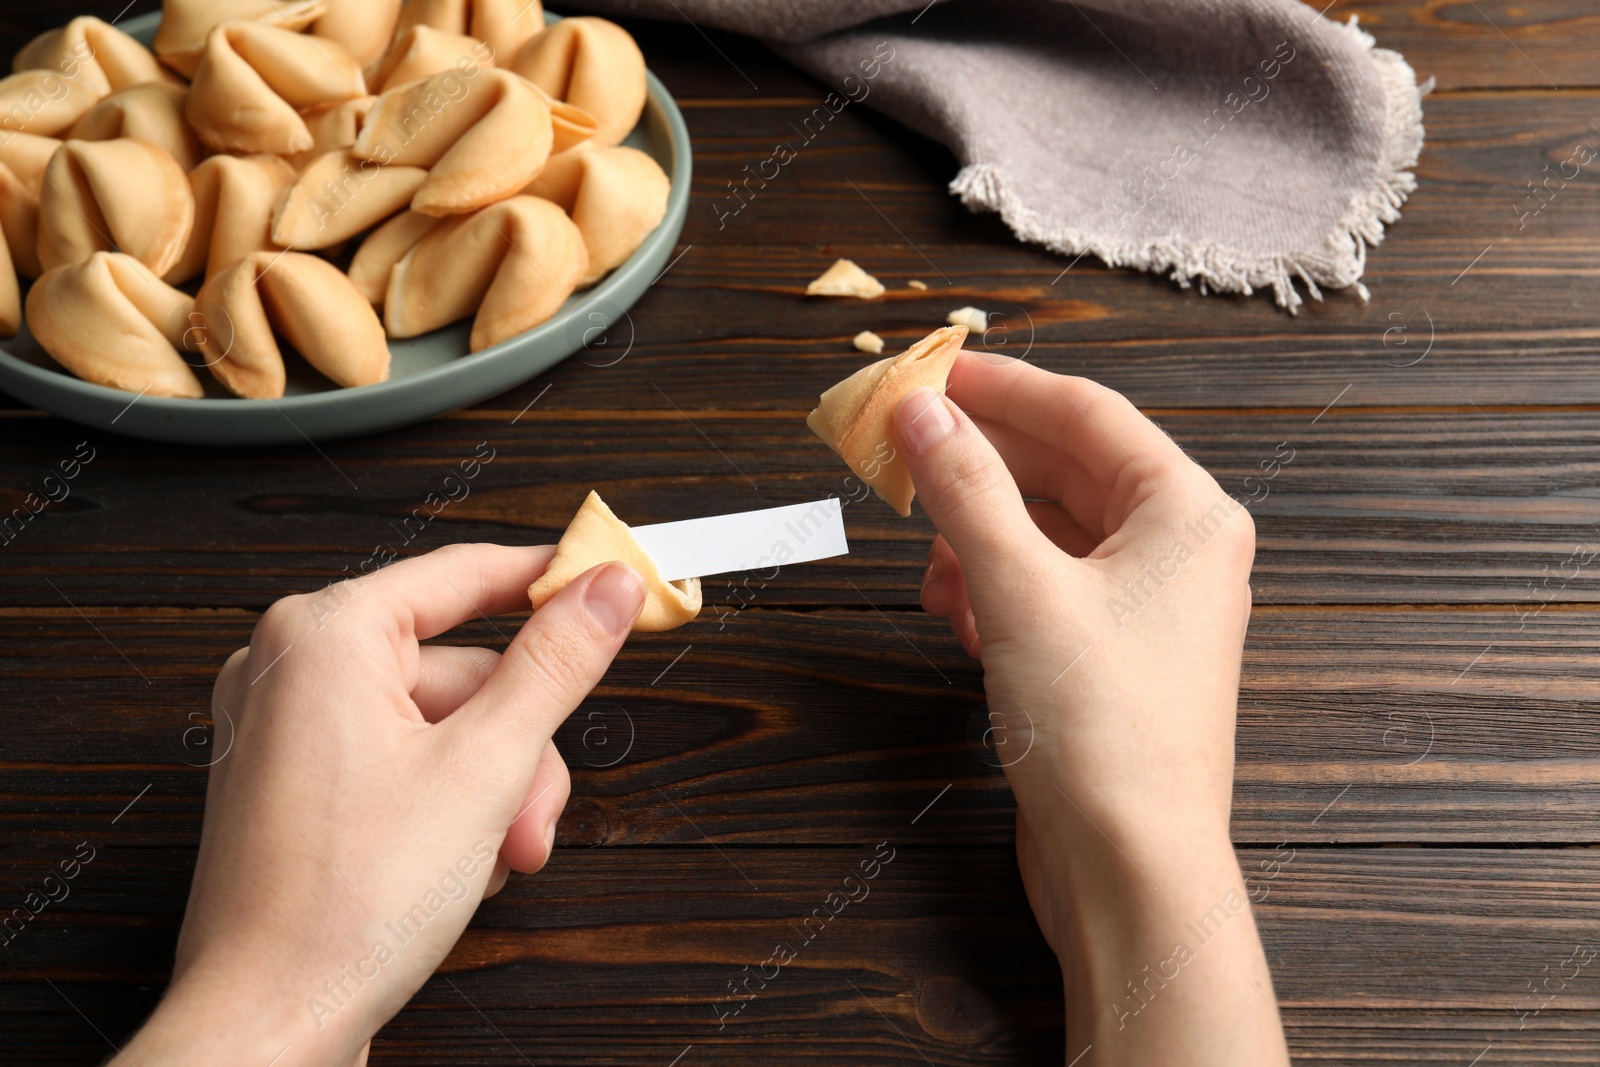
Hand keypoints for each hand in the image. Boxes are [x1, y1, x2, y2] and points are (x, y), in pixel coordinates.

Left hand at [123, 545, 646, 1066]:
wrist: (272, 1026)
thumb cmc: (343, 907)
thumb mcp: (485, 767)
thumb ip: (555, 664)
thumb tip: (606, 588)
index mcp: (322, 636)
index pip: (464, 574)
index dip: (550, 581)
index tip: (614, 582)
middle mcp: (292, 670)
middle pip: (462, 671)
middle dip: (518, 749)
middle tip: (534, 815)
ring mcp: (289, 732)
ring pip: (443, 726)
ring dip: (493, 791)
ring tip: (497, 856)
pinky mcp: (299, 788)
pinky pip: (403, 763)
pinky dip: (448, 808)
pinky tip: (457, 866)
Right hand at [893, 352, 1287, 1065]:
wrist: (1129, 872)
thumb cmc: (1103, 734)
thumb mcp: (1019, 589)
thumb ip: (966, 488)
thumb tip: (922, 410)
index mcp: (1186, 513)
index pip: (1085, 413)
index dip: (1001, 386)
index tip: (931, 369)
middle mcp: (1178, 552)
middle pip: (1063, 470)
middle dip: (979, 468)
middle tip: (902, 449)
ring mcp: (1147, 608)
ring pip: (1046, 534)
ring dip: (978, 540)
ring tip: (932, 568)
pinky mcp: (1111, 658)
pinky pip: (1043, 591)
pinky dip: (993, 592)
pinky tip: (957, 617)